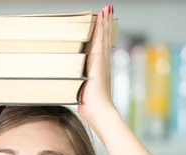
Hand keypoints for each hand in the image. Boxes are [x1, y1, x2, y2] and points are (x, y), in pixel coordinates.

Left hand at [78, 5, 117, 128]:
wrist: (101, 112)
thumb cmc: (93, 108)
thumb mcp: (85, 94)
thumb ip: (82, 89)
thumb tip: (78, 92)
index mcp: (101, 70)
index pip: (103, 48)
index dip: (104, 35)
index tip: (104, 23)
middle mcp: (103, 64)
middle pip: (105, 40)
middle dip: (106, 25)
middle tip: (107, 10)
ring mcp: (102, 63)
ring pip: (103, 39)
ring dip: (104, 24)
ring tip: (106, 10)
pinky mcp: (98, 64)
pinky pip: (99, 43)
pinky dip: (100, 32)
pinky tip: (100, 21)